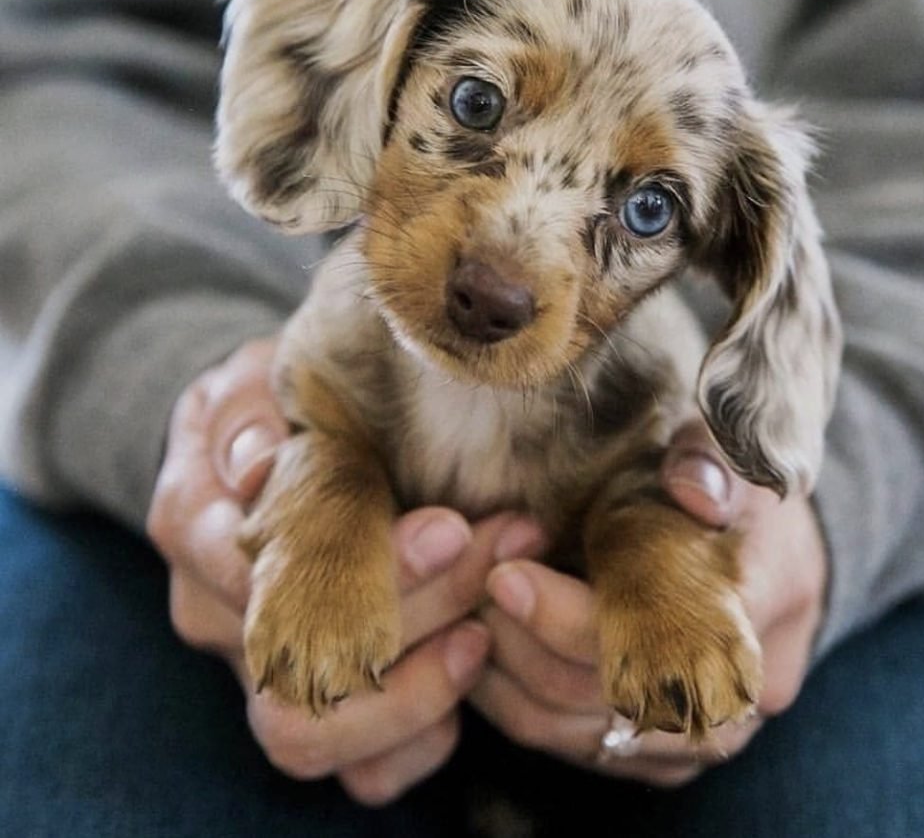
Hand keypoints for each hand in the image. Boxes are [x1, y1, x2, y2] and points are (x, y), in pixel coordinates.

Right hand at [147, 337, 545, 803]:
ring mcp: (259, 673)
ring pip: (311, 737)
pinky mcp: (312, 712)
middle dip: (409, 616)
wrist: (261, 454)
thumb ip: (248, 411)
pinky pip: (358, 771)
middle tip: (499, 551)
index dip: (357, 560)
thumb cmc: (266, 409)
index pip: (260, 568)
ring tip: (485, 628)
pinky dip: (420, 739)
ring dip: (415, 690)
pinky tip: (469, 671)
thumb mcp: (250, 382)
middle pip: (288, 666)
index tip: (449, 527)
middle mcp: (214, 615)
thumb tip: (257, 462)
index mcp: (193, 525)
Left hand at [469, 420, 826, 784]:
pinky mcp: (668, 756)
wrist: (772, 559)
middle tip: (475, 589)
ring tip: (472, 615)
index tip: (504, 573)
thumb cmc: (736, 497)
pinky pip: (580, 749)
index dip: (566, 614)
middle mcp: (737, 691)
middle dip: (524, 641)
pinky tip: (490, 656)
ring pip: (584, 734)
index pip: (652, 634)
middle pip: (608, 695)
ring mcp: (703, 734)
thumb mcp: (731, 456)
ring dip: (513, 678)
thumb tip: (693, 488)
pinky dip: (524, 707)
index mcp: (760, 605)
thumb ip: (709, 459)